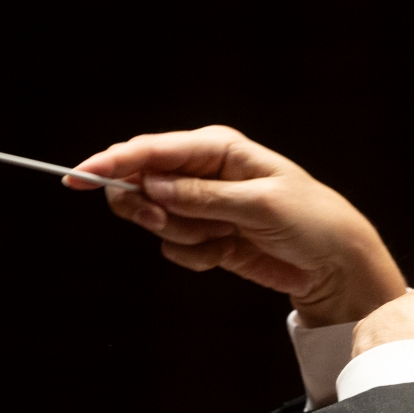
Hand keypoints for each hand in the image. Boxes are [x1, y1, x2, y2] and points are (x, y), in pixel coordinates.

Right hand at [67, 126, 407, 325]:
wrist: (334, 264)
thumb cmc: (311, 221)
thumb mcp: (262, 206)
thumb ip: (204, 197)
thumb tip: (153, 186)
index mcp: (218, 148)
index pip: (153, 150)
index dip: (113, 162)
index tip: (79, 176)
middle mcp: (203, 172)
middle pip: (141, 183)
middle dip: (148, 207)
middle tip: (163, 220)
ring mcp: (201, 206)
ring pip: (156, 220)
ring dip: (183, 235)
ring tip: (221, 237)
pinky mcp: (205, 237)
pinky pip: (175, 248)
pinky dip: (196, 256)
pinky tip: (227, 252)